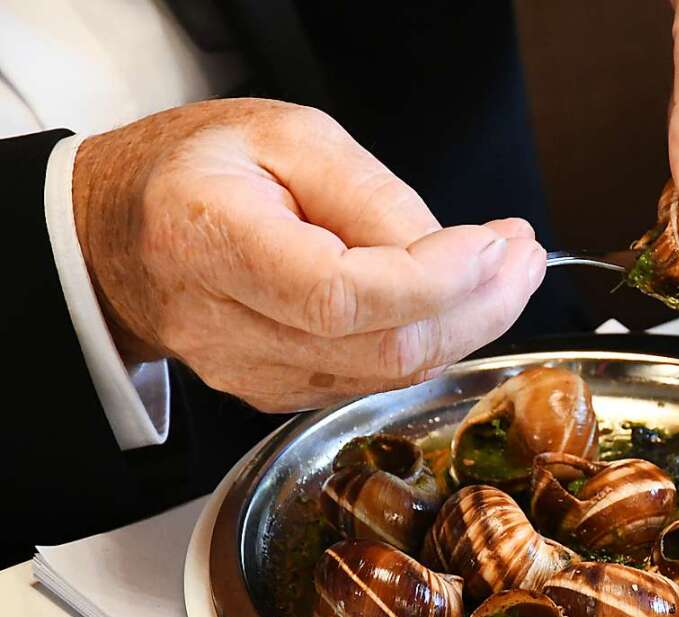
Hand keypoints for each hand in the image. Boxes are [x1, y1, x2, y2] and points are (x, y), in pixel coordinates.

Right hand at [73, 98, 545, 411]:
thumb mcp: (287, 137)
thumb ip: (372, 196)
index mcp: (213, 243)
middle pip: (383, 350)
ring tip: (510, 271)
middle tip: (527, 257)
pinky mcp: (277, 393)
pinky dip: (430, 342)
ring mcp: (254, 374)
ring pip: (390, 376)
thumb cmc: (198, 170)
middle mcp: (229, 327)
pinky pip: (374, 380)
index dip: (434, 281)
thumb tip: (453, 257)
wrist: (126, 235)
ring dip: (468, 327)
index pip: (341, 295)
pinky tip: (459, 301)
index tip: (497, 246)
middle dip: (479, 307)